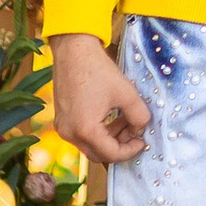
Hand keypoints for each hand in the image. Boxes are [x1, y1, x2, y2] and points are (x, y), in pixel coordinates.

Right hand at [51, 32, 150, 165]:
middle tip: (135, 133)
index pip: (111, 154)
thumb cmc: (98, 70)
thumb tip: (142, 128)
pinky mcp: (62, 119)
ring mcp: (63, 127)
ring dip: (110, 137)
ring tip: (126, 120)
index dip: (130, 151)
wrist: (73, 51)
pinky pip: (82, 134)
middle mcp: (70, 134)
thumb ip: (139, 115)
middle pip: (99, 153)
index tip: (143, 141)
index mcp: (85, 130)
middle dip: (120, 146)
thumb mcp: (126, 93)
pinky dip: (98, 130)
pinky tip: (111, 115)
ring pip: (90, 144)